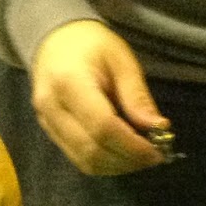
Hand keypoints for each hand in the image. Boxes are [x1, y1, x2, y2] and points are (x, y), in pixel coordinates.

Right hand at [31, 20, 168, 175]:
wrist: (55, 39)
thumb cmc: (91, 44)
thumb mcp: (121, 59)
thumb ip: (137, 95)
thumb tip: (157, 127)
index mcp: (68, 82)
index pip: (102, 126)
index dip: (132, 145)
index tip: (157, 150)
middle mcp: (52, 107)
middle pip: (93, 150)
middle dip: (128, 160)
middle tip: (154, 156)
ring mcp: (47, 122)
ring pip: (85, 161)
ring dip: (118, 166)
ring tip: (141, 156)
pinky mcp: (50, 132)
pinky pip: (79, 159)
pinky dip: (105, 163)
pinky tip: (123, 154)